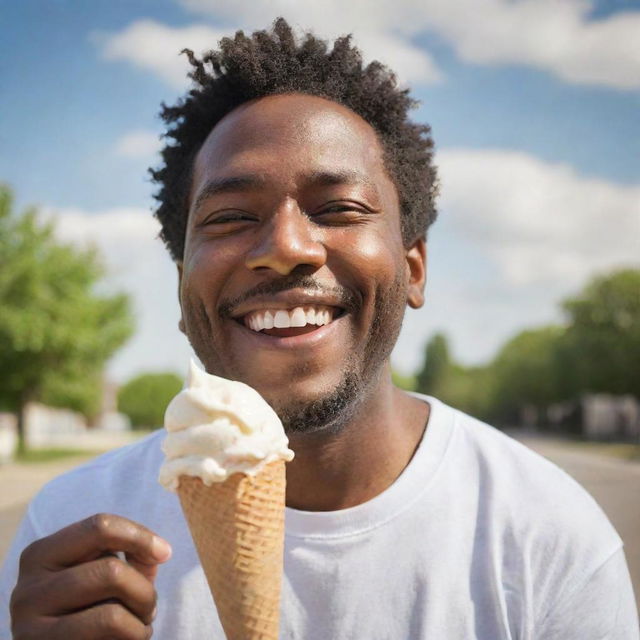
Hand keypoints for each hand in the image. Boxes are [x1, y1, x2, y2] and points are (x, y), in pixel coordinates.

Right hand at [10, 513, 171, 639]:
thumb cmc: (91, 609)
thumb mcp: (104, 573)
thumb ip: (129, 555)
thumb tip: (157, 551)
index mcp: (42, 554)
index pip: (99, 527)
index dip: (140, 537)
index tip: (165, 553)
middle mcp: (27, 588)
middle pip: (111, 570)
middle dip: (144, 591)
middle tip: (150, 606)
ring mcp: (29, 627)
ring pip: (111, 612)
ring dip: (140, 618)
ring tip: (142, 624)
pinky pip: (107, 636)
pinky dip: (134, 636)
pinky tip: (131, 638)